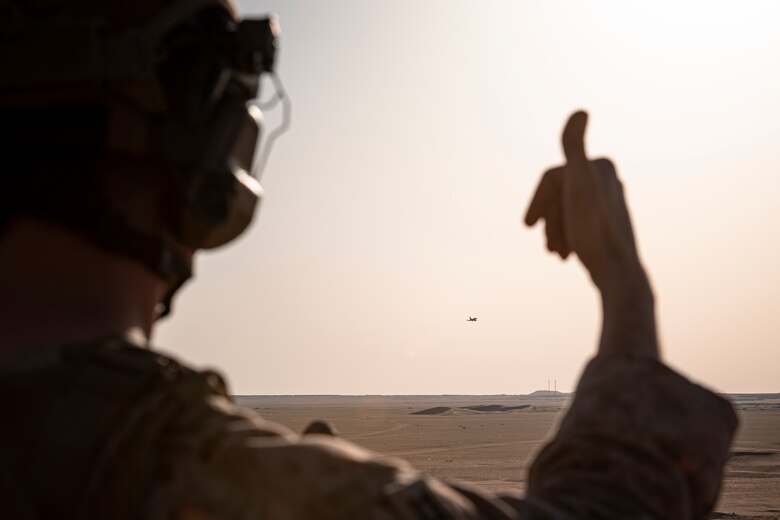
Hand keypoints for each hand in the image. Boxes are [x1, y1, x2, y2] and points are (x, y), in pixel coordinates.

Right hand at [525, 111, 638, 289]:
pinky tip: (565, 255)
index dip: (538, 201)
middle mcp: (606, 181)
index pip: (552, 178)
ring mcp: (607, 203)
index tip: (528, 225)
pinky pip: (576, 225)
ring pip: (565, 212)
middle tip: (548, 246)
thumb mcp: (578, 184)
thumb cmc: (594, 230)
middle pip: (558, 197)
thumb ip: (574, 147)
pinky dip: (566, 238)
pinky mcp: (607, 224)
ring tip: (556, 253)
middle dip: (549, 221)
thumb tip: (581, 111)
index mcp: (599, 166)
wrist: (617, 271)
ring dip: (554, 232)